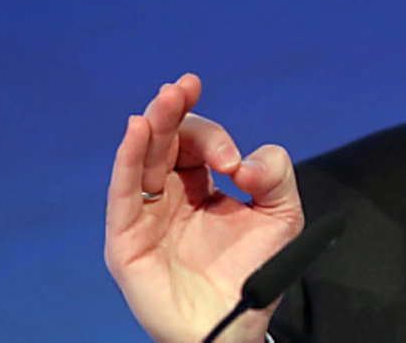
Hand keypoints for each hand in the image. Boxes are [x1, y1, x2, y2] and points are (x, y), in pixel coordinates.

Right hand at [104, 74, 304, 342]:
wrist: (236, 326)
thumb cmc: (256, 272)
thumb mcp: (282, 214)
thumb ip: (276, 175)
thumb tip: (245, 161)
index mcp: (201, 186)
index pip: (197, 143)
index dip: (214, 138)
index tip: (235, 161)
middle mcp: (169, 195)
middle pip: (165, 141)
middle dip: (175, 111)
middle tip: (186, 86)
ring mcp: (145, 216)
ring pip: (142, 160)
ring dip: (153, 124)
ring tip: (166, 98)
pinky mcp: (127, 240)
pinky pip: (123, 194)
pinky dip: (128, 159)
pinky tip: (138, 130)